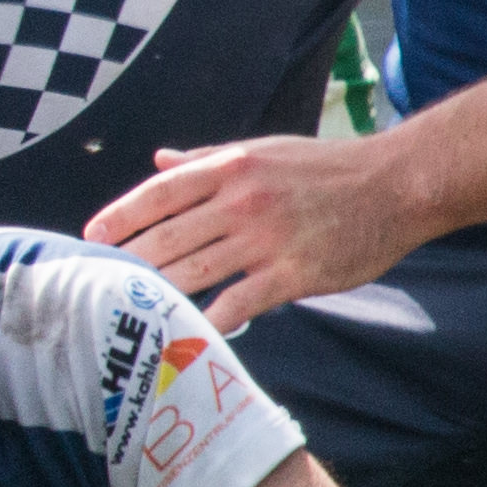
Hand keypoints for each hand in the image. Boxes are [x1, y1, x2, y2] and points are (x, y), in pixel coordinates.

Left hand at [80, 133, 416, 326]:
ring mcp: (265, 239)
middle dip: (127, 264)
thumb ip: (207, 160)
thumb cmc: (327, 168)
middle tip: (94, 286)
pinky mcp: (292, 274)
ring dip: (157, 295)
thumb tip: (158, 159)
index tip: (90, 238)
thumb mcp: (264, 150)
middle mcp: (241, 201)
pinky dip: (209, 323)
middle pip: (167, 238)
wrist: (396, 185)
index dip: (120, 216)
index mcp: (230, 167)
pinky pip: (237, 305)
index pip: (160, 193)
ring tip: (126, 314)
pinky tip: (187, 336)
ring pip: (194, 273)